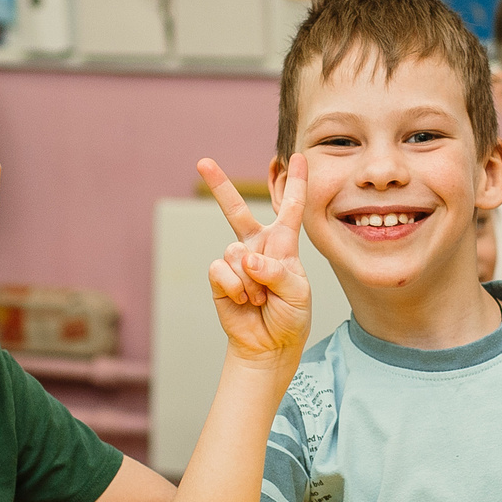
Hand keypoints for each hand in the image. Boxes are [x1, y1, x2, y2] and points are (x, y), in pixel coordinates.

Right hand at [200, 155, 312, 371]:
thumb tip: (248, 260)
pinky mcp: (219, 277)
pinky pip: (220, 270)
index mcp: (283, 244)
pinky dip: (234, 287)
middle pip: (237, 211)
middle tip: (203, 162)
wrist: (269, 344)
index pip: (290, 208)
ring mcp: (236, 261)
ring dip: (250, 281)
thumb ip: (277, 272)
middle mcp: (257, 247)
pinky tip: (243, 300)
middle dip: (220, 186)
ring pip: (235, 252)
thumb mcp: (298, 294)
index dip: (296, 182)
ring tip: (260, 298)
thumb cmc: (290, 316)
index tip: (298, 157)